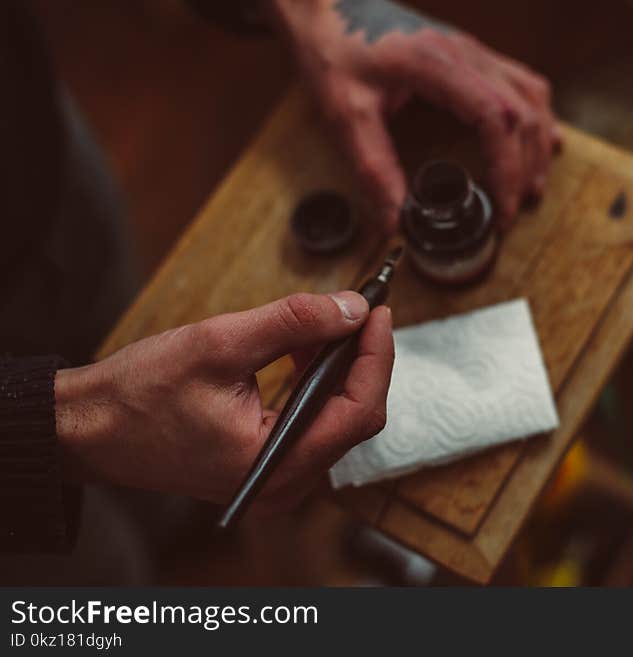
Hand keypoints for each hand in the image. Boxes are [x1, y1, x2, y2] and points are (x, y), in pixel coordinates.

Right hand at [54, 291, 393, 514]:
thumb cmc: (140, 393)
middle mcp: (285, 483)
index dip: (377, 356)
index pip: (359, 411)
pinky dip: (316, 384)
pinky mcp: (267, 466)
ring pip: (336, 419)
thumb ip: (294, 323)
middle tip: (360, 310)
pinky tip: (304, 350)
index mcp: (276, 464)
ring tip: (327, 323)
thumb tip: (353, 307)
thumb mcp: (220, 344)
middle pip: (355, 416)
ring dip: (339, 368)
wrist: (90, 430)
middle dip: (362, 359)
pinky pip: (312, 424)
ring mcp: (277, 479)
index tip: (378, 310)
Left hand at [268, 0, 559, 231]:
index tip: (502, 208)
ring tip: (532, 185)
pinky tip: (539, 139)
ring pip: (531, 94)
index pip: (494, 118)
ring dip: (538, 142)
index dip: (506, 168)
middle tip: (512, 210)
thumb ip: (372, 166)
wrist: (326, 6)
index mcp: (437, 64)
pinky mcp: (470, 53)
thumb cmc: (334, 51)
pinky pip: (521, 82)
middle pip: (521, 111)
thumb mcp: (344, 113)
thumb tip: (394, 221)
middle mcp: (466, 52)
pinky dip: (536, 116)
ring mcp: (472, 49)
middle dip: (525, 167)